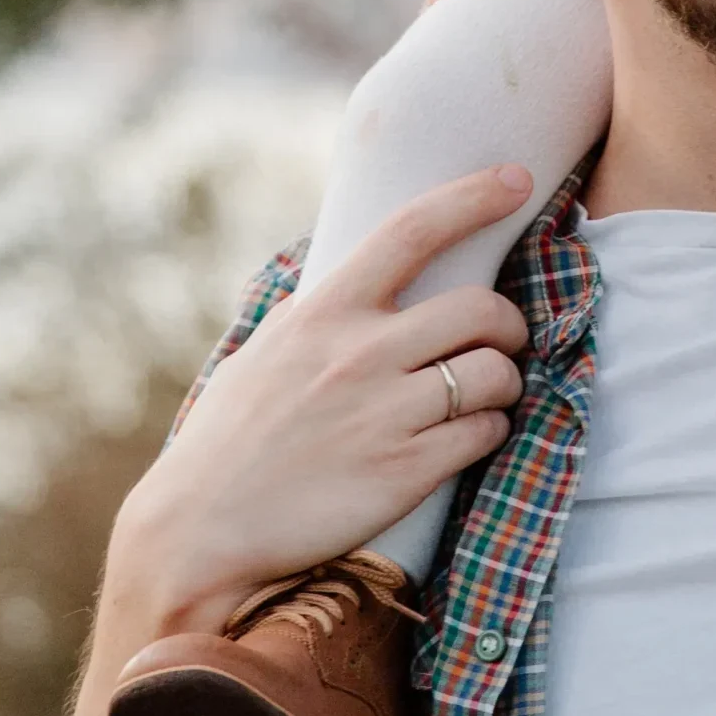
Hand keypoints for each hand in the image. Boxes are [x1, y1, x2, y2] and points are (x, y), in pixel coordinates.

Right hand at [119, 166, 534, 629]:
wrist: (198, 535)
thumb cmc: (227, 442)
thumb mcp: (262, 354)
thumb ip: (311, 314)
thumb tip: (339, 272)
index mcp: (325, 313)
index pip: (412, 230)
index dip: (472, 198)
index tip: (517, 179)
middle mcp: (361, 353)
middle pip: (480, 308)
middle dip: (508, 323)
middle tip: (502, 339)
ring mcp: (386, 413)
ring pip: (494, 372)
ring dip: (506, 381)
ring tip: (487, 394)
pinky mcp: (405, 472)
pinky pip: (485, 433)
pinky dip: (492, 429)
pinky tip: (473, 436)